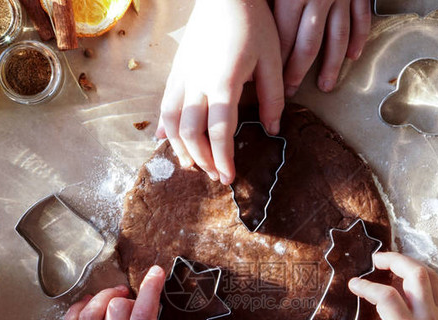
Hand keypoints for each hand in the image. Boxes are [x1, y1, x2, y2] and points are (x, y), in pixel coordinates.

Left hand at [58, 265, 215, 319]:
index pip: (143, 316)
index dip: (151, 289)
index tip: (158, 272)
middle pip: (115, 309)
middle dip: (131, 297)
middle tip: (141, 302)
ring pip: (89, 312)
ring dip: (104, 298)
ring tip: (118, 298)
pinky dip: (77, 311)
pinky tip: (90, 309)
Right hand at [157, 0, 283, 184]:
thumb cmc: (253, 23)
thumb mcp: (272, 59)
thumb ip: (273, 97)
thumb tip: (273, 129)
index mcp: (224, 82)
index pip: (219, 131)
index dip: (223, 158)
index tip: (229, 177)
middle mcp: (197, 82)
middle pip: (191, 132)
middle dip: (202, 159)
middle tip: (214, 175)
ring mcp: (182, 76)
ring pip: (172, 121)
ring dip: (179, 147)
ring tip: (192, 164)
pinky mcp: (176, 70)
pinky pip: (165, 104)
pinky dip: (164, 126)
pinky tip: (165, 140)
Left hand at [273, 0, 370, 96]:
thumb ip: (269, 2)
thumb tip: (261, 29)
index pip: (284, 39)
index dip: (278, 63)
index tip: (273, 80)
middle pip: (309, 46)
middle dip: (299, 73)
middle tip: (291, 90)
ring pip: (338, 37)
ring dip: (331, 65)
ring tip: (325, 84)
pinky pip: (361, 17)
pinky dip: (359, 38)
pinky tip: (353, 55)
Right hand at [331, 252, 437, 319]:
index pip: (385, 297)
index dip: (366, 286)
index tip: (354, 285)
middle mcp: (428, 319)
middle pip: (414, 273)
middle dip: (393, 260)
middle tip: (376, 260)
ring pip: (430, 275)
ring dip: (410, 265)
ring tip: (393, 267)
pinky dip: (428, 278)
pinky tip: (416, 283)